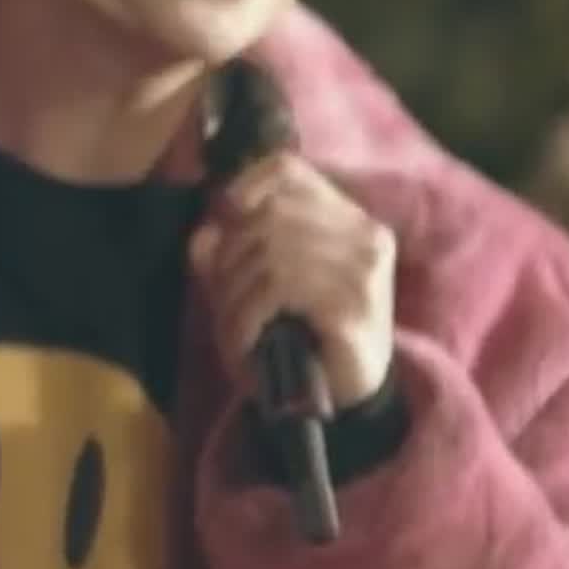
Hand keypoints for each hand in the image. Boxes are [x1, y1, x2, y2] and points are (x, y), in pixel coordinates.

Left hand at [191, 156, 398, 410]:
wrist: (344, 398)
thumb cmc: (303, 337)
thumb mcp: (257, 288)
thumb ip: (229, 256)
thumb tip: (204, 235)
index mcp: (350, 218)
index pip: (287, 170)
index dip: (244, 187)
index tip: (224, 222)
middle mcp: (365, 233)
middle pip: (271, 213)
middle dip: (231, 256)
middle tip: (224, 297)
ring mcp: (365, 267)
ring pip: (271, 250)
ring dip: (236, 292)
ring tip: (235, 324)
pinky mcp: (354, 302)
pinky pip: (279, 286)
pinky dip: (250, 313)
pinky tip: (249, 337)